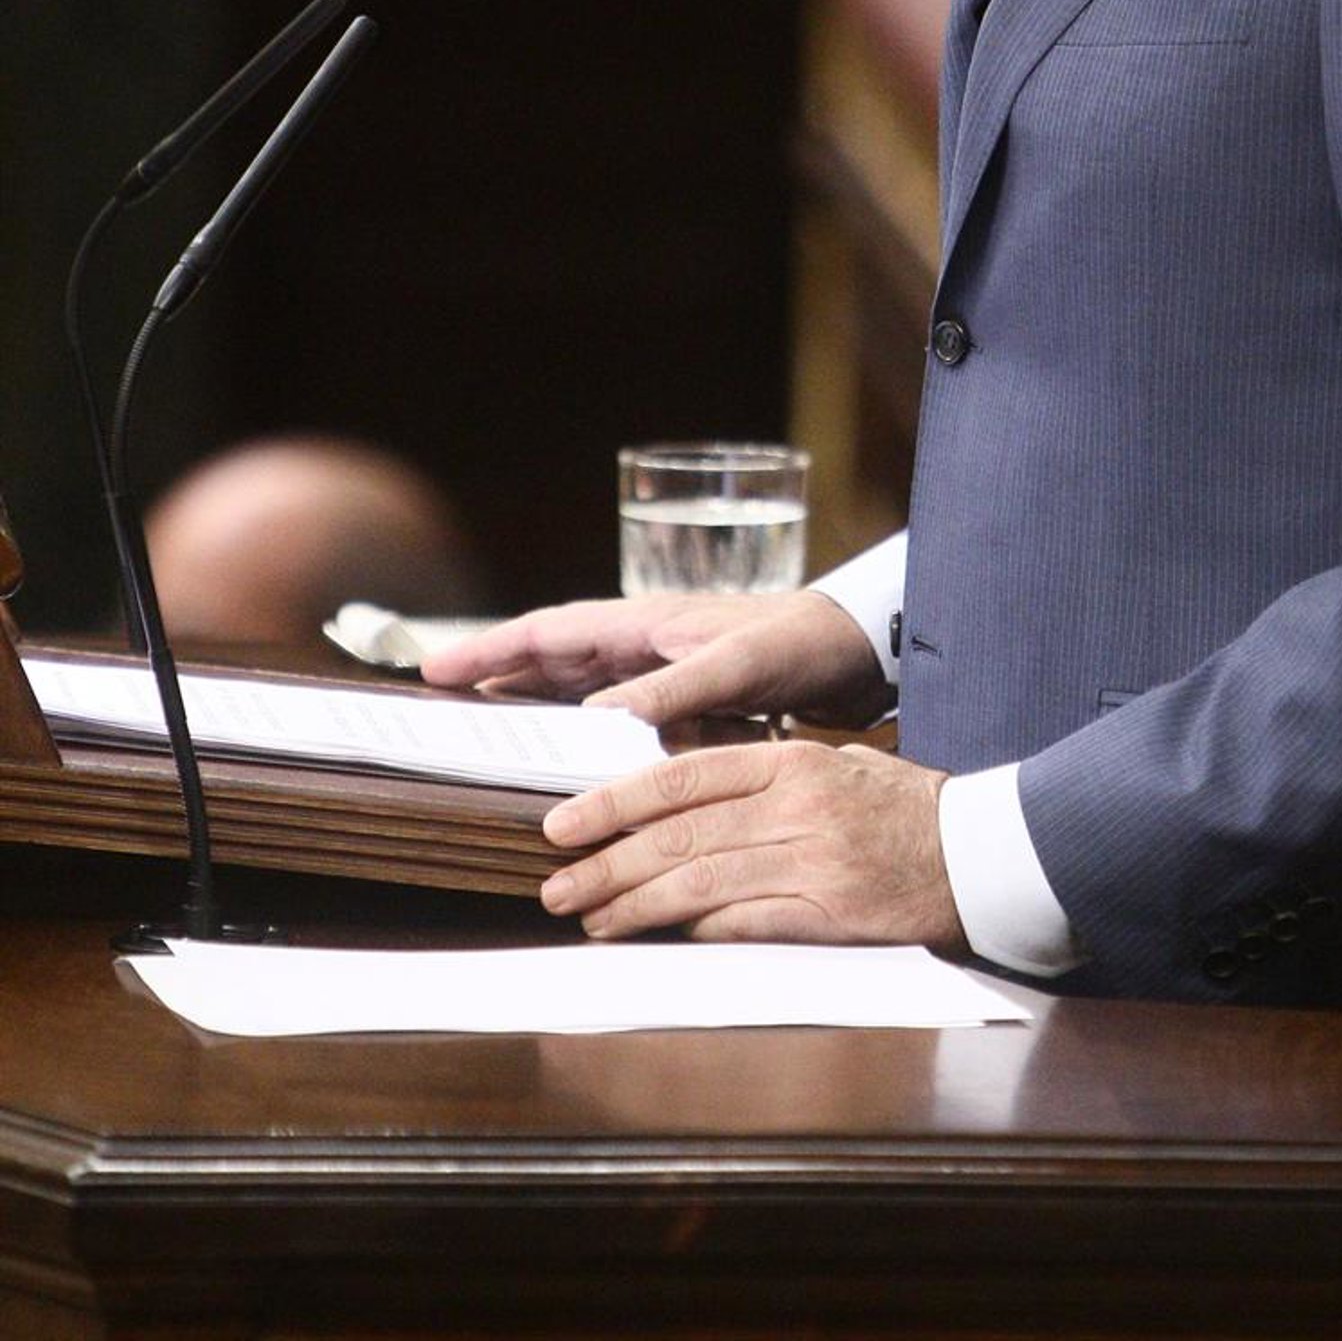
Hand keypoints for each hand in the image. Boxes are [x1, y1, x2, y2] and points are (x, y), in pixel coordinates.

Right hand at [421, 589, 889, 728]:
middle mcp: (645, 642)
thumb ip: (669, 693)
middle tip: (441, 717)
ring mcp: (663, 670)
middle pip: (552, 661)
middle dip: (496, 682)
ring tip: (488, 746)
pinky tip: (573, 768)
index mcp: (645, 622)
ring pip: (579, 690)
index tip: (431, 670)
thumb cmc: (802, 643)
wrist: (860, 650)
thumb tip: (594, 725)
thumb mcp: (736, 667)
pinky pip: (616, 718)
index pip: (548, 631)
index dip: (489, 650)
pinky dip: (585, 738)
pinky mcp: (686, 700)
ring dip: (535, 710)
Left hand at [540, 737, 962, 946]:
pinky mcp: (830, 913)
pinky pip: (745, 923)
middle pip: (678, 834)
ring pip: (700, 881)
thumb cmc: (902, 809)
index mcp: (789, 761)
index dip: (614, 802)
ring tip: (590, 919)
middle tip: (555, 884)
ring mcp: (812, 859)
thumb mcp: (832, 768)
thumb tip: (678, 806)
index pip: (680, 777)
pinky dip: (694, 933)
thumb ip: (762, 780)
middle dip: (606, 862)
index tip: (562, 825)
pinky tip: (659, 940)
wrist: (982, 850)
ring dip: (634, 905)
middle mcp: (795, 805)